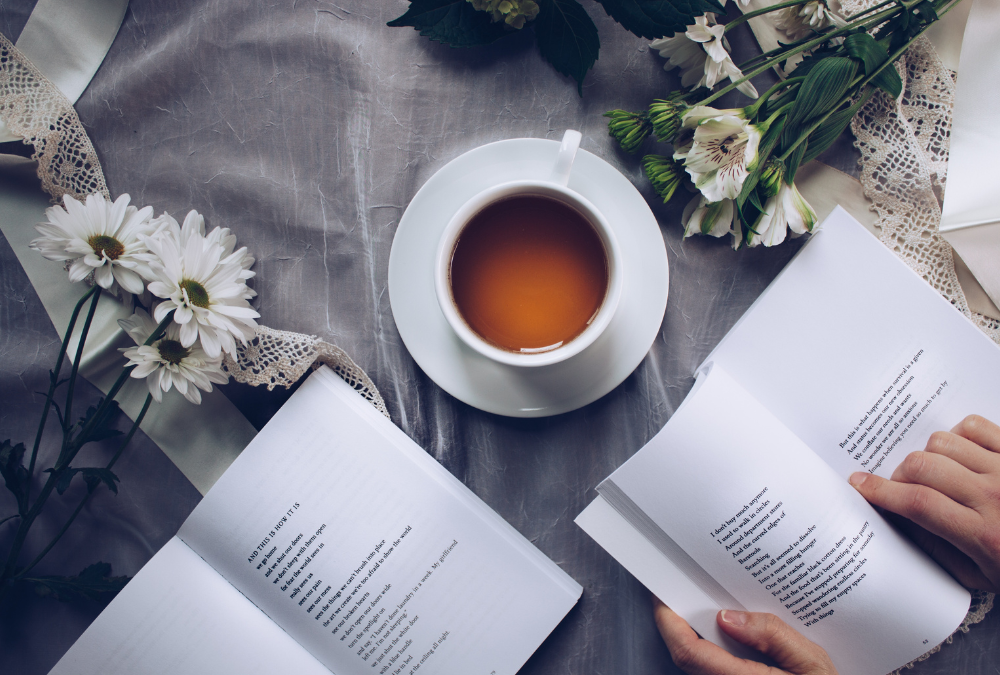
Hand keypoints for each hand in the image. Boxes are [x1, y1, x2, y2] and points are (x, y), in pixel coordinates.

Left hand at [653, 597, 836, 674]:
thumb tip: (728, 616)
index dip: (668, 621)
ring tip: (701, 602)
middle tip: (678, 588)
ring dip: (693, 634)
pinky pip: (711, 667)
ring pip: (696, 663)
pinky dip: (709, 646)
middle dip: (678, 621)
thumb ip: (773, 636)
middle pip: (686, 655)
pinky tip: (723, 629)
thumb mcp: (812, 663)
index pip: (688, 651)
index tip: (662, 594)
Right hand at [849, 414, 999, 591]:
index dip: (880, 491)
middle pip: (922, 467)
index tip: (859, 484)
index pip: (917, 503)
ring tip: (936, 474)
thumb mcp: (981, 577)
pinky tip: (960, 456)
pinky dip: (958, 436)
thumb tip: (896, 518)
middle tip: (901, 488)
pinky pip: (975, 426)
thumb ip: (936, 548)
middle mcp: (995, 497)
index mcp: (984, 535)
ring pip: (942, 443)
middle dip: (899, 476)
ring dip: (929, 457)